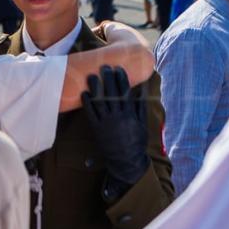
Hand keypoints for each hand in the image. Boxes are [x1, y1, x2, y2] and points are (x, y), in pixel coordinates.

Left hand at [81, 66, 149, 200]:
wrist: (127, 160)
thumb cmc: (137, 141)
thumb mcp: (143, 123)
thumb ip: (140, 105)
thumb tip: (140, 89)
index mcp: (129, 114)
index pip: (125, 92)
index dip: (121, 79)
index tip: (118, 69)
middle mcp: (117, 116)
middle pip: (111, 93)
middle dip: (107, 78)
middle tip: (104, 67)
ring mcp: (106, 123)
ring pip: (99, 101)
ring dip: (94, 87)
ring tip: (91, 76)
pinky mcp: (97, 129)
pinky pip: (91, 114)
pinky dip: (87, 103)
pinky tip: (85, 93)